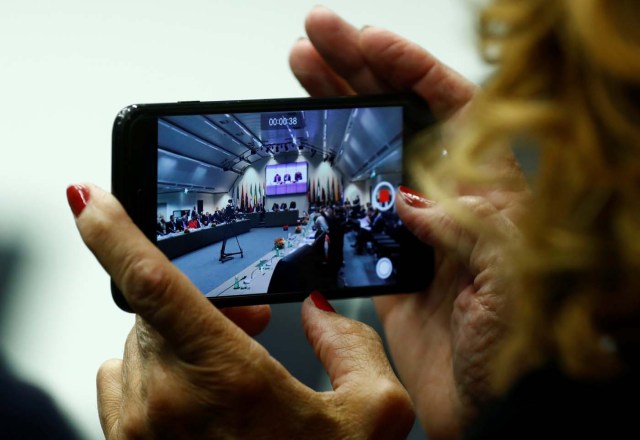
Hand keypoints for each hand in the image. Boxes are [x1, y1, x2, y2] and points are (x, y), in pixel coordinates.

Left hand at [68, 184, 413, 438]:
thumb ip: (356, 343)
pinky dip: (153, 370)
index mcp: (223, 378)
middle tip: (246, 318)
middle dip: (200, 299)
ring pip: (137, 342)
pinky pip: (120, 380)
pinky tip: (193, 391)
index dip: (114, 231)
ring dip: (179, 336)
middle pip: (155, 308)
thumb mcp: (371, 415)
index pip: (150, 284)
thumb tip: (321, 310)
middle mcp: (165, 402)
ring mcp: (136, 429)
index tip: (89, 199)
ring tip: (224, 361)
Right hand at [290, 7, 524, 438]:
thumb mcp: (511, 273)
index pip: (450, 107)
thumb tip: (410, 199)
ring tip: (303, 72)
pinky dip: (322, 180)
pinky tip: (305, 153)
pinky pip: (346, 210)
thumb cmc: (520, 344)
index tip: (369, 41)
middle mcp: (446, 200)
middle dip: (357, 72)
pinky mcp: (381, 260)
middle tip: (317, 39)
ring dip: (333, 113)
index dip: (409, 68)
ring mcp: (409, 228)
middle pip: (397, 119)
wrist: (492, 407)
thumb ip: (465, 225)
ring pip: (365, 154)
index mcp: (487, 190)